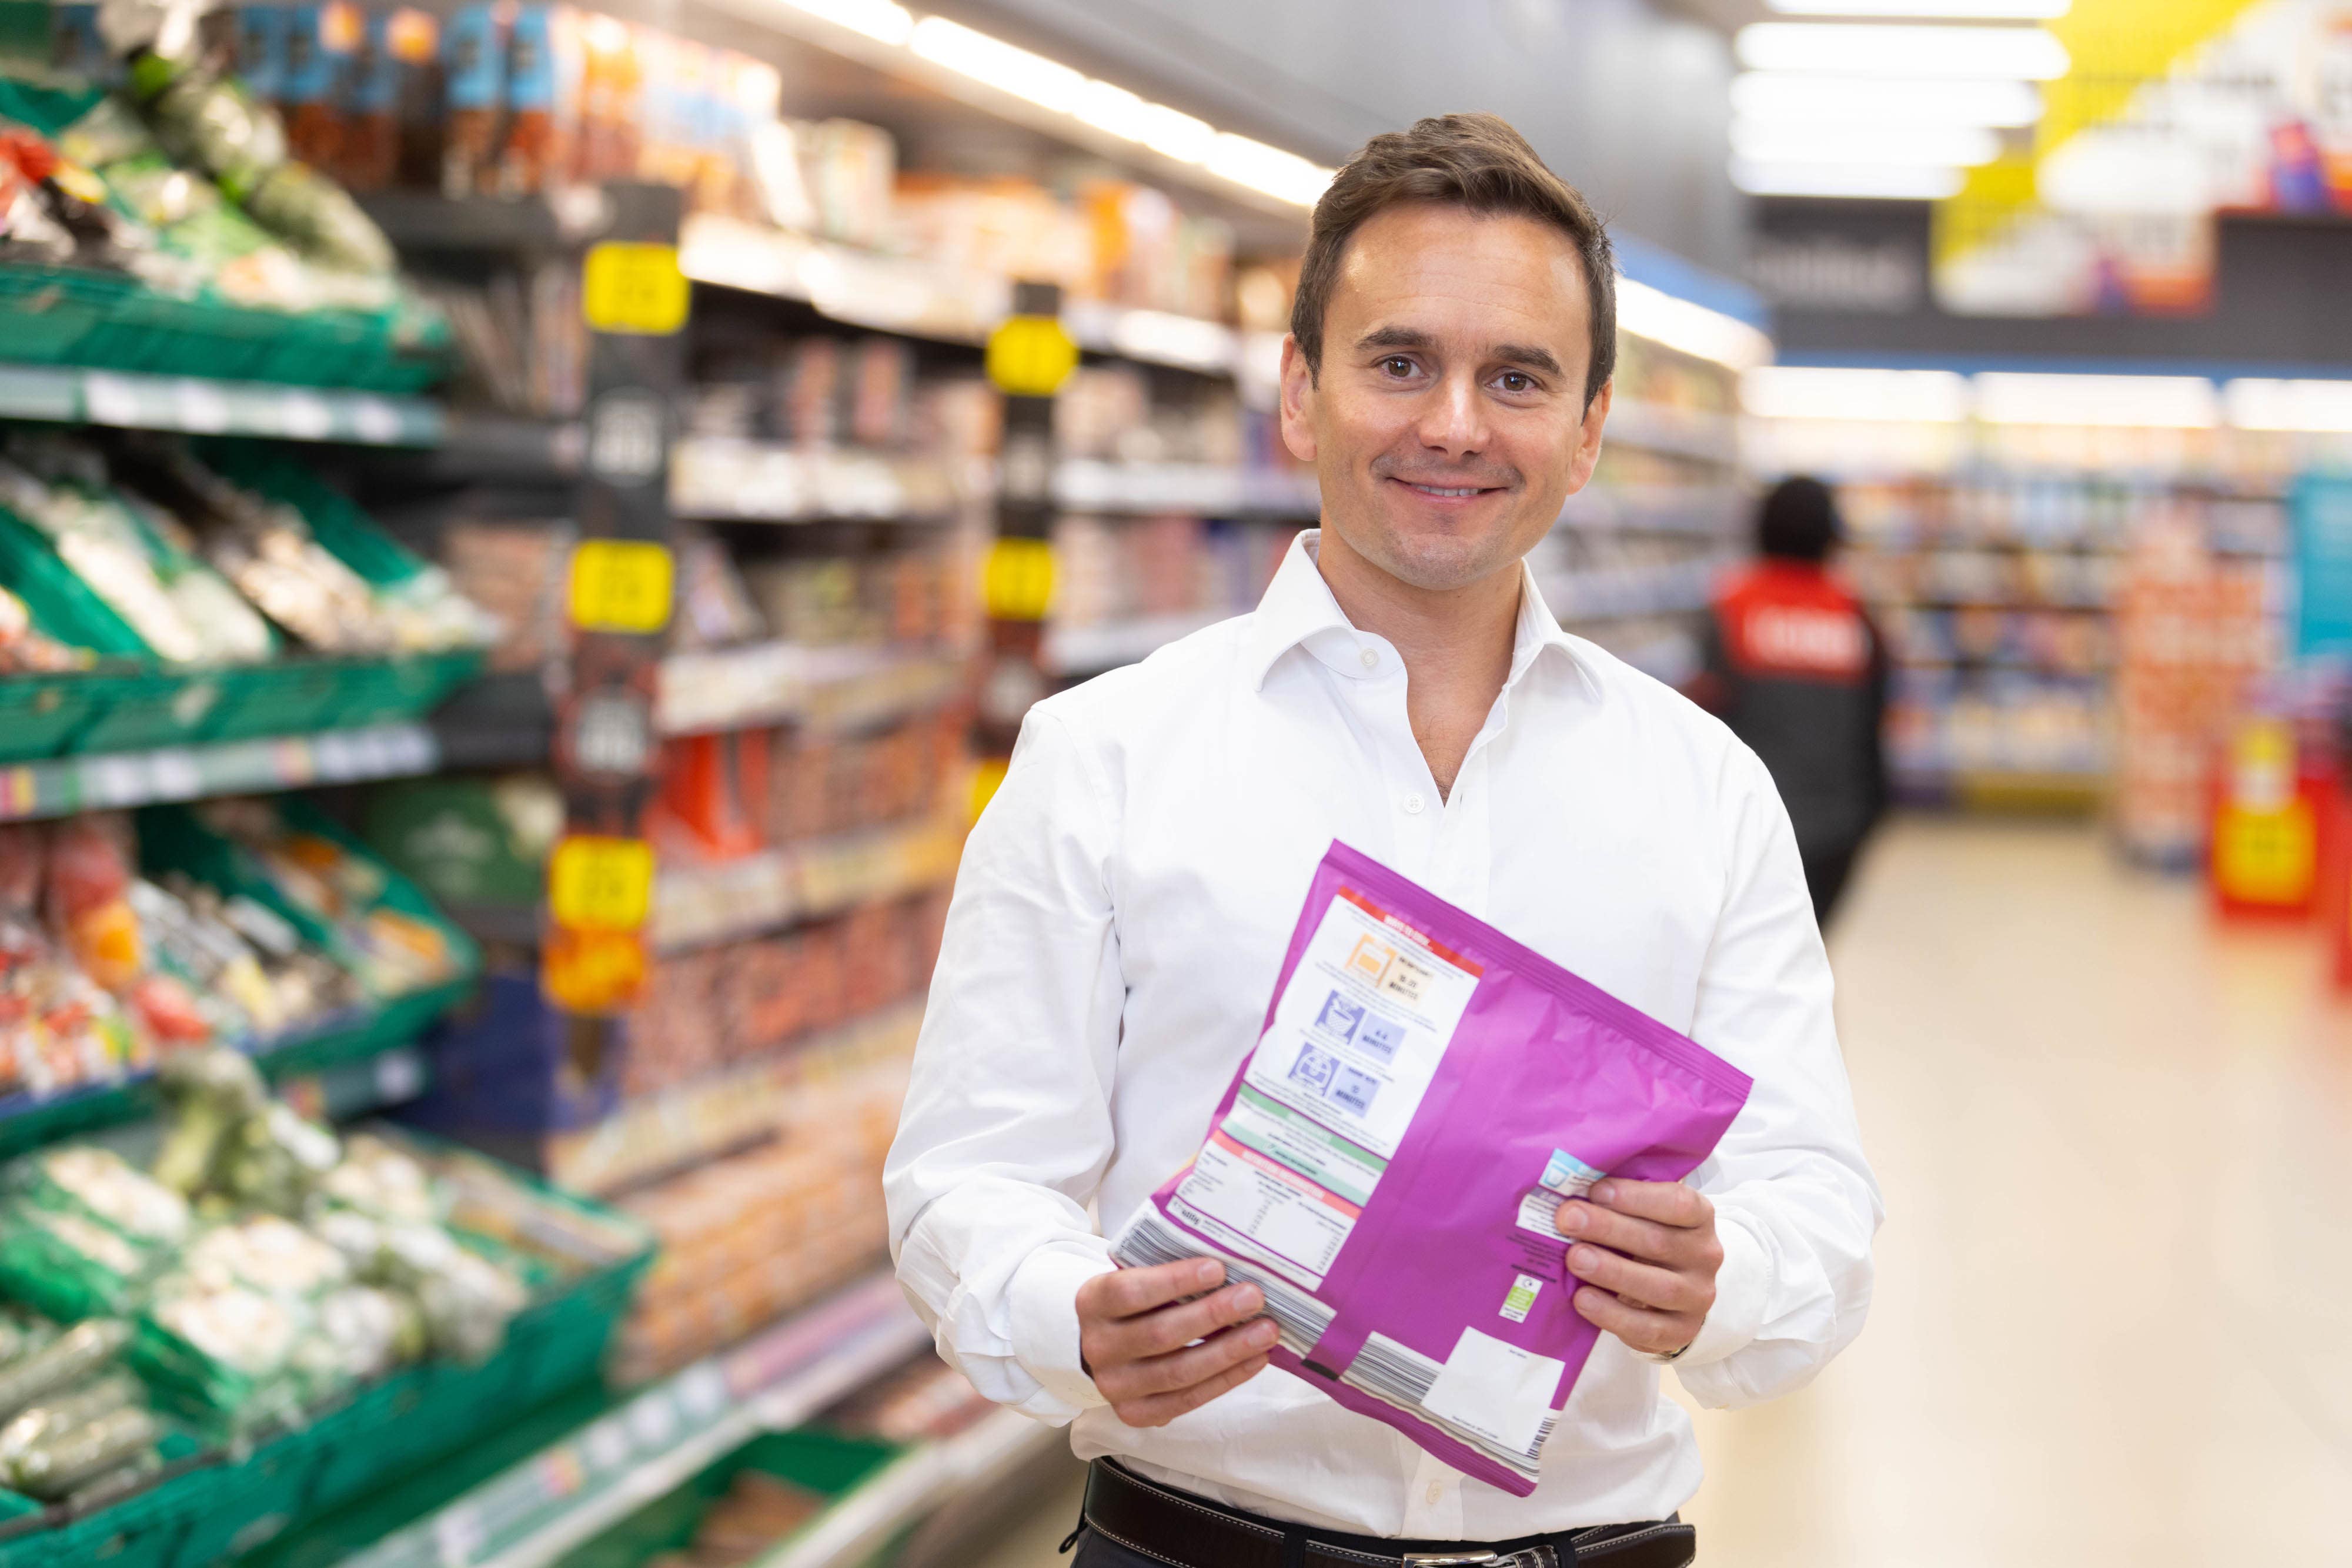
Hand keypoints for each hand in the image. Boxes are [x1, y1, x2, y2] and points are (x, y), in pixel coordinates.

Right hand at [1077, 1258, 1277, 1426]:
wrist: (1103, 1346)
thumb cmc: (1132, 1303)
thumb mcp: (1134, 1278)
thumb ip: (1166, 1272)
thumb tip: (1231, 1265)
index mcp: (1092, 1303)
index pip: (1131, 1291)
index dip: (1175, 1281)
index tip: (1218, 1268)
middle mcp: (1098, 1348)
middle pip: (1160, 1334)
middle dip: (1213, 1315)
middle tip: (1253, 1298)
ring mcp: (1115, 1387)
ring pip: (1178, 1372)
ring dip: (1229, 1351)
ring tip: (1266, 1332)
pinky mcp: (1136, 1414)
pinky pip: (1187, 1400)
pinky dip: (1226, 1379)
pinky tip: (1255, 1360)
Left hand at [1556, 1179, 1721, 1357]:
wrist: (1676, 1291)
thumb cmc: (1649, 1238)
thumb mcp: (1645, 1214)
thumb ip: (1620, 1201)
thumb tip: (1570, 1187)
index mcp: (1699, 1218)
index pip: (1679, 1203)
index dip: (1637, 1196)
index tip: (1595, 1190)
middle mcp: (1705, 1257)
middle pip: (1659, 1242)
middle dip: (1609, 1229)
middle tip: (1568, 1219)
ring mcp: (1696, 1297)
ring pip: (1658, 1287)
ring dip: (1611, 1271)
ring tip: (1574, 1258)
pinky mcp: (1680, 1332)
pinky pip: (1647, 1328)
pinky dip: (1611, 1314)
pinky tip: (1582, 1298)